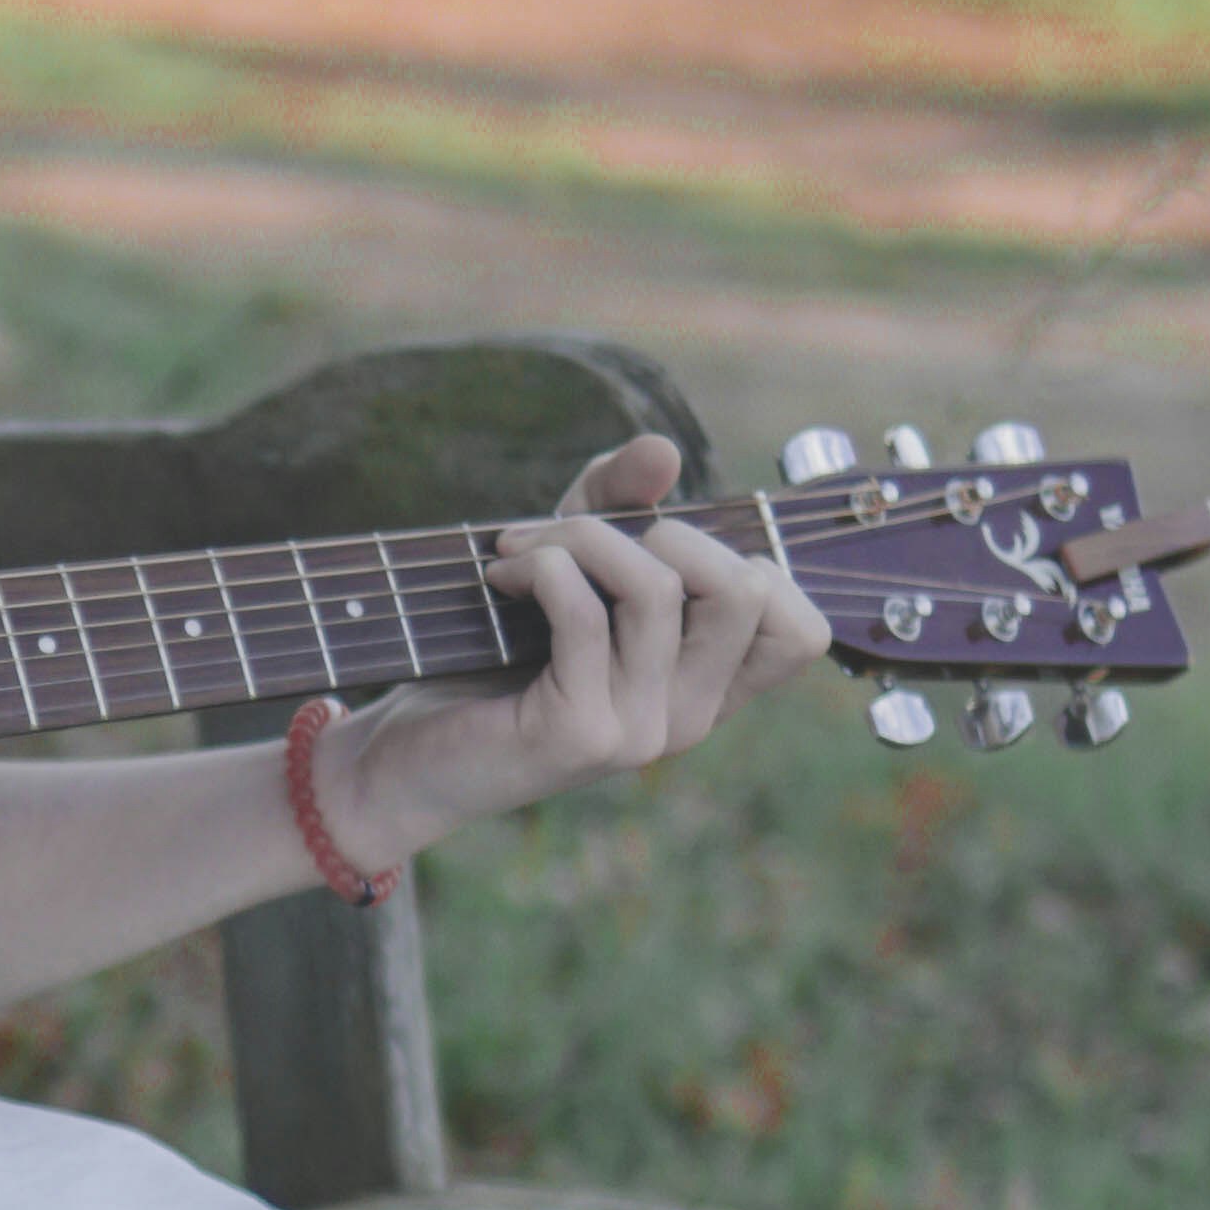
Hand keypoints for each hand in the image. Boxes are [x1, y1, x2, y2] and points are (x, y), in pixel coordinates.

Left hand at [322, 435, 828, 871]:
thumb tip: (663, 451)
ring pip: (657, 588)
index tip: (664, 549)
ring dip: (578, 538)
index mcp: (708, 689)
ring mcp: (641, 734)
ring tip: (517, 548)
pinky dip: (541, 566)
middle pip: (745, 589)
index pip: (801, 631)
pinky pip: (585, 613)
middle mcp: (690, 719)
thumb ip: (619, 503)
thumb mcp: (569, 563)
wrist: (407, 757)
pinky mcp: (581, 733)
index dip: (754, 566)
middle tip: (576, 537)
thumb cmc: (492, 657)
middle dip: (660, 529)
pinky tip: (500, 574)